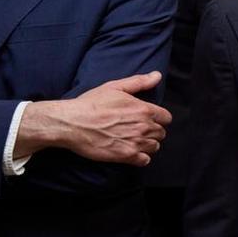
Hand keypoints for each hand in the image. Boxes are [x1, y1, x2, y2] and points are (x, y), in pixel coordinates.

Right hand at [16, 72, 171, 166]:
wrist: (71, 123)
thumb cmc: (91, 104)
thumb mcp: (115, 87)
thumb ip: (139, 82)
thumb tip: (157, 76)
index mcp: (144, 110)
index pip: (166, 118)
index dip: (158, 118)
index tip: (148, 119)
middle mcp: (143, 127)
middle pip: (161, 133)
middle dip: (152, 131)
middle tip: (138, 129)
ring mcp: (136, 142)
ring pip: (154, 146)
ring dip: (147, 144)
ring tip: (134, 140)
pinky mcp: (126, 156)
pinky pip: (145, 160)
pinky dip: (140, 158)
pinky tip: (131, 151)